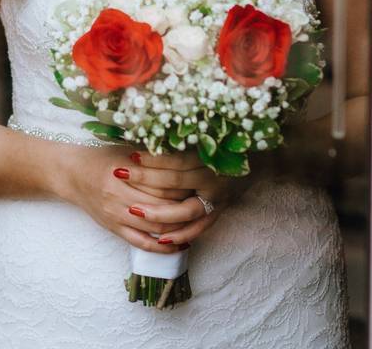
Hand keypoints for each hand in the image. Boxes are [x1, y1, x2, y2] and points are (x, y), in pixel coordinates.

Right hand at [54, 145, 188, 253]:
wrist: (71, 173)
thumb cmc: (100, 157)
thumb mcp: (124, 150)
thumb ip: (151, 156)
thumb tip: (185, 158)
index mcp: (121, 174)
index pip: (161, 184)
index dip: (183, 186)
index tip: (198, 184)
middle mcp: (117, 197)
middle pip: (161, 206)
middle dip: (184, 207)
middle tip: (203, 203)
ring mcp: (115, 215)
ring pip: (154, 227)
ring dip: (177, 228)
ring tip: (196, 223)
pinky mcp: (113, 228)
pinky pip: (140, 242)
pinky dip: (161, 246)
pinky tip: (177, 245)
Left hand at [117, 150, 250, 245]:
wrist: (250, 160)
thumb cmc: (215, 147)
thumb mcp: (198, 140)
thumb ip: (174, 140)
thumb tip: (140, 133)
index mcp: (211, 155)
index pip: (176, 157)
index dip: (153, 157)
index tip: (131, 154)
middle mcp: (215, 178)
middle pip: (176, 181)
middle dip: (146, 179)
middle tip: (120, 175)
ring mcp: (218, 199)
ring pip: (186, 210)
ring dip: (159, 212)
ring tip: (133, 210)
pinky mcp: (218, 213)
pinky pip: (199, 228)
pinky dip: (181, 234)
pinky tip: (161, 238)